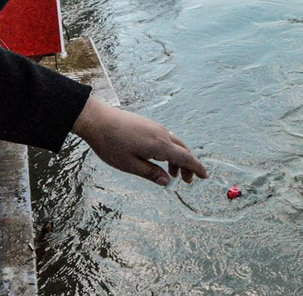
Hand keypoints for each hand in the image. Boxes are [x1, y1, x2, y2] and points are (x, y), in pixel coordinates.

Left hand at [73, 97, 208, 185]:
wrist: (96, 119)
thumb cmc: (110, 144)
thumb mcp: (130, 165)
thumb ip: (150, 173)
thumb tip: (167, 182)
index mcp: (159, 145)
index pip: (185, 158)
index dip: (196, 168)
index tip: (205, 176)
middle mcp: (161, 133)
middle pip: (182, 150)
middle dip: (187, 165)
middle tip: (186, 181)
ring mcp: (154, 127)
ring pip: (174, 143)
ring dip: (177, 158)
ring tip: (172, 173)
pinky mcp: (147, 124)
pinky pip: (165, 138)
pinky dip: (169, 150)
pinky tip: (159, 158)